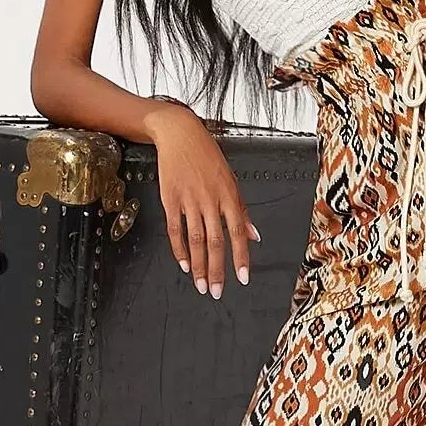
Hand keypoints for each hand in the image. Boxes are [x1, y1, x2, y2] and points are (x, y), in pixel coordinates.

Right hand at [148, 101, 260, 297]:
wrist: (180, 134)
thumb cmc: (207, 156)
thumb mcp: (231, 180)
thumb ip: (242, 210)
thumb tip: (254, 235)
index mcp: (229, 195)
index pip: (238, 233)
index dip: (240, 257)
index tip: (242, 277)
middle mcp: (210, 199)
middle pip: (216, 241)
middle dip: (217, 269)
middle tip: (217, 291)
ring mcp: (189, 200)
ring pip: (195, 239)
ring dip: (199, 265)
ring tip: (201, 284)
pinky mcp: (170, 199)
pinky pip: (175, 229)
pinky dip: (179, 249)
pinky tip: (184, 264)